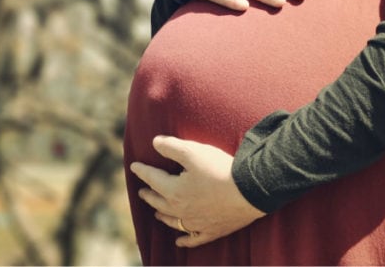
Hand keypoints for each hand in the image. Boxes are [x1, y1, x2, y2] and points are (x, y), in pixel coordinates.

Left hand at [130, 136, 264, 247]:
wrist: (250, 191)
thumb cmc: (220, 170)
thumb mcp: (193, 152)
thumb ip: (171, 147)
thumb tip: (154, 143)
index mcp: (173, 191)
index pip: (152, 179)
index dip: (142, 171)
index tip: (134, 166)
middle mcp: (181, 210)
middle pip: (159, 202)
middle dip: (149, 195)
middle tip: (142, 191)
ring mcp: (196, 223)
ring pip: (173, 221)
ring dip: (162, 215)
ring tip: (156, 212)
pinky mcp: (212, 231)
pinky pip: (193, 239)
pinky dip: (184, 240)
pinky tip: (179, 241)